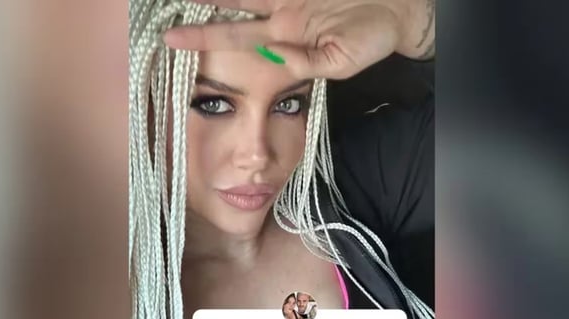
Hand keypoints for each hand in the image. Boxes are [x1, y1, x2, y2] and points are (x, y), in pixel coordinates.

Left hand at [163, 0, 434, 79]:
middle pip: (232, 1)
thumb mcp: (339, 63)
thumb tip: (277, 55)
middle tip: (169, 1)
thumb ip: (306, 63)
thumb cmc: (371, 41)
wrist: (400, 13)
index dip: (204, 35)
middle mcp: (281, 10)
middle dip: (202, 0)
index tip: (170, 36)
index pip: (236, 36)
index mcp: (285, 36)